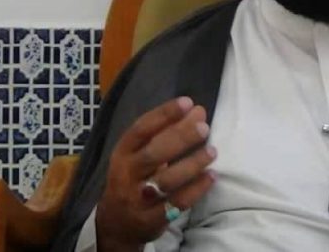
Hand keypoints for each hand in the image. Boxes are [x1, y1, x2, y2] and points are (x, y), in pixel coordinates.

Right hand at [96, 96, 216, 250]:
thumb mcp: (136, 157)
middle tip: (204, 127)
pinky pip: (176, 203)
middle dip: (180, 138)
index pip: (140, 129)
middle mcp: (126, 175)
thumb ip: (163, 135)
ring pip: (165, 180)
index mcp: (122, 153)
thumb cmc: (133, 180)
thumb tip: (197, 111)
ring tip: (212, 151)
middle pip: (152, 154)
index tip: (187, 102)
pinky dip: (196, 189)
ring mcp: (138, 199)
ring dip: (191, 164)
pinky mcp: (151, 219)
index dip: (163, 114)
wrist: (115, 226)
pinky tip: (211, 176)